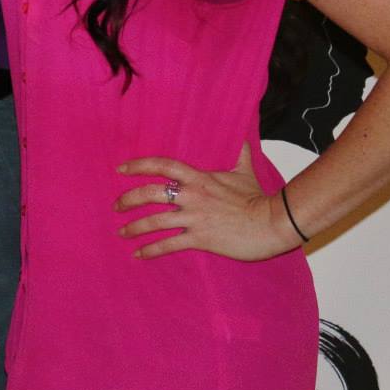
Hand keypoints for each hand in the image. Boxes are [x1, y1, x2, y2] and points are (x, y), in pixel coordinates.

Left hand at [114, 145, 293, 260]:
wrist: (273, 222)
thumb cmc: (258, 197)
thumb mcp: (245, 170)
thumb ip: (239, 152)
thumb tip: (243, 135)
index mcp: (199, 178)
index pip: (162, 166)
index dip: (138, 165)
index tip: (120, 169)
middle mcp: (192, 196)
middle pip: (150, 193)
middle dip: (128, 200)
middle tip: (116, 206)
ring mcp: (194, 218)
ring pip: (154, 221)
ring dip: (134, 228)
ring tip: (121, 233)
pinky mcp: (200, 238)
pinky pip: (169, 244)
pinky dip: (150, 250)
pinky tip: (138, 254)